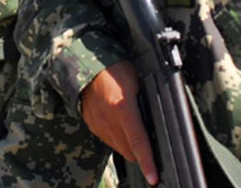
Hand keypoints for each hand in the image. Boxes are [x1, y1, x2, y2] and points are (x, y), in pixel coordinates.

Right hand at [80, 60, 158, 185]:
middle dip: (141, 153)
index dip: (148, 162)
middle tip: (150, 142)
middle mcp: (109, 121)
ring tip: (132, 125)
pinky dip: (116, 137)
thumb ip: (145, 102)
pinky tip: (118, 122)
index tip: (153, 178)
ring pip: (119, 148)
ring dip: (128, 145)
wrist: (84, 64)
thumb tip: (156, 122)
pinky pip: (108, 140)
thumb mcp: (136, 81)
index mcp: (123, 110)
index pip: (139, 142)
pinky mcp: (91, 125)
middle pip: (129, 152)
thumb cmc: (114, 69)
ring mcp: (98, 125)